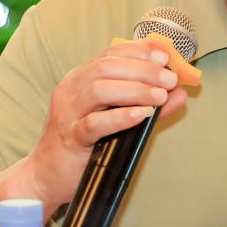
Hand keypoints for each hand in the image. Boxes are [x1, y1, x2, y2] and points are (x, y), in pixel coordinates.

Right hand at [14, 39, 186, 209]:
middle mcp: (71, 90)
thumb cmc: (83, 144)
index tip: (165, 56)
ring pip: (100, 90)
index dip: (139, 51)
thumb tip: (180, 91)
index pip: (110, 54)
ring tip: (160, 96)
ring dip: (135, 90)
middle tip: (169, 79)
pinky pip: (95, 123)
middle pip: (106, 67)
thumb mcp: (117, 118)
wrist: (47, 175)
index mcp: (79, 79)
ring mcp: (68, 113)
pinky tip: (141, 115)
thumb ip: (147, 102)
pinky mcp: (71, 138)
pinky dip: (120, 117)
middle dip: (143, 70)